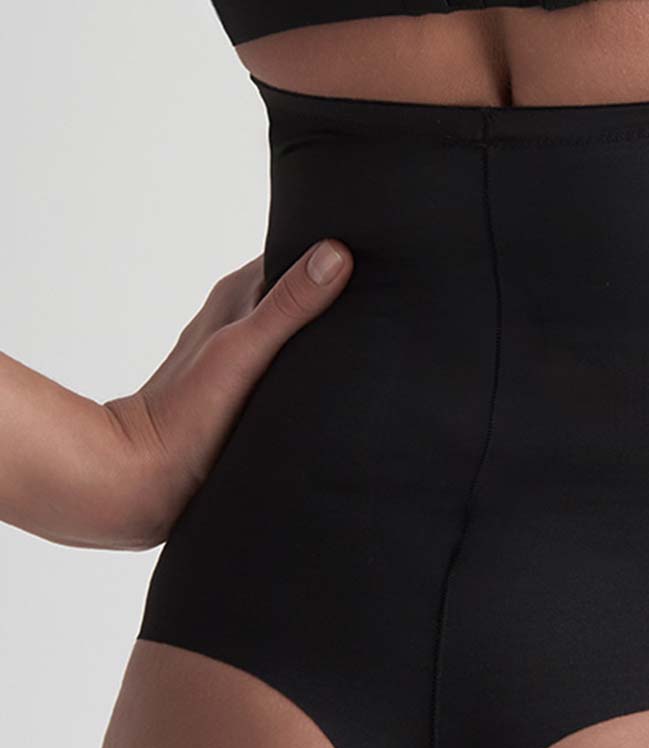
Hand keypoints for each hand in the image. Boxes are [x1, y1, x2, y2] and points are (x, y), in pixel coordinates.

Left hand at [102, 239, 351, 548]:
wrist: (149, 481)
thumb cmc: (185, 416)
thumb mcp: (244, 350)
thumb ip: (288, 306)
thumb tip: (336, 254)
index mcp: (239, 295)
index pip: (296, 253)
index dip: (334, 253)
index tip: (377, 261)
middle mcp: (245, 322)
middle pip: (306, 294)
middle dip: (344, 298)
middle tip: (387, 307)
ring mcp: (252, 359)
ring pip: (306, 336)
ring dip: (334, 341)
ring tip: (377, 347)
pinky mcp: (258, 395)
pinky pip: (301, 373)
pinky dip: (322, 375)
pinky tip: (347, 387)